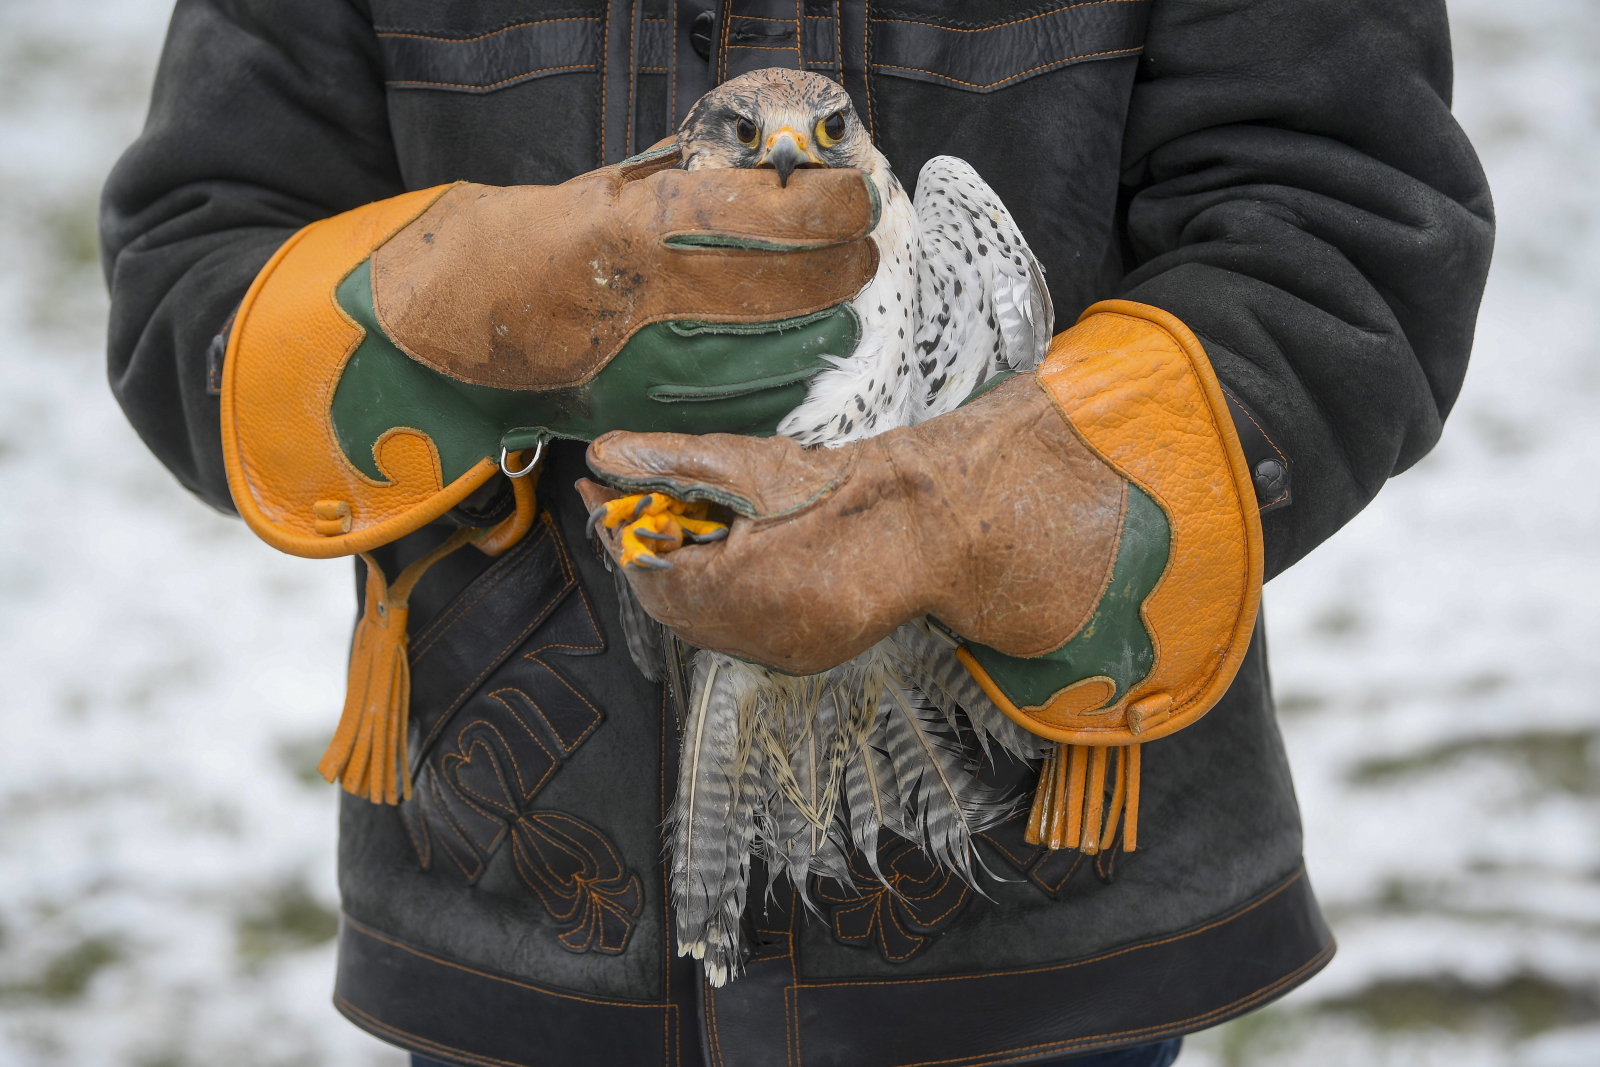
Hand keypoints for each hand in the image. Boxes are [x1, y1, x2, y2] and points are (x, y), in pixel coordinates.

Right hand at [369, 147, 878, 390]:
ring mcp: (649, 364)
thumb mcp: (600, 192)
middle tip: (861, 257)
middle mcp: (648, 300)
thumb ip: (679, 185)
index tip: (857, 200)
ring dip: (821, 331)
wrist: (448, 322)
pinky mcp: (645, 413)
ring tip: (844, 310)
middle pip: (781, 286)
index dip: (823, 209)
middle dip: (837, 270)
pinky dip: (779, 383)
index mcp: (636, 230)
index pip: (760, 214)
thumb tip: (764, 171)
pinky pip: (736, 405)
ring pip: (770, 353)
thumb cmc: (525, 246)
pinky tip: (802, 364)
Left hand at [579, 374, 1126, 673]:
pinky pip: (736, 634)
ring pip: (698, 624)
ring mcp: (778, 652)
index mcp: (734, 590)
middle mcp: (752, 635)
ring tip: (677, 529)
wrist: (925, 523)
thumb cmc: (841, 491)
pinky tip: (724, 561)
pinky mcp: (801, 655)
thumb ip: (670, 460)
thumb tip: (606, 455)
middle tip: (631, 510)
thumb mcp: (748, 464)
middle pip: (666, 604)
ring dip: (678, 579)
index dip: (615, 533)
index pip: (644, 569)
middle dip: (644, 556)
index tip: (599, 496)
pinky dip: (717, 600)